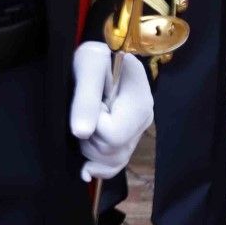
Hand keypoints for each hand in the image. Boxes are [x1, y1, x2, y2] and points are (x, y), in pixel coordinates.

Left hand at [68, 41, 154, 181]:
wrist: (91, 58)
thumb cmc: (91, 56)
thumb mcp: (86, 66)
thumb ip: (86, 98)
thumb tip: (82, 132)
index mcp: (140, 100)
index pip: (115, 134)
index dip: (95, 122)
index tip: (91, 101)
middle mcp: (143, 118)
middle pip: (113, 150)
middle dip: (90, 137)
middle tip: (82, 111)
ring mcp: (135, 131)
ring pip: (112, 160)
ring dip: (89, 148)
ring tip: (83, 121)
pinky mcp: (126, 139)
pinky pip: (116, 165)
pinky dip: (99, 167)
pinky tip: (85, 168)